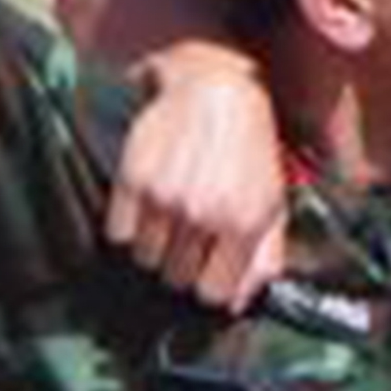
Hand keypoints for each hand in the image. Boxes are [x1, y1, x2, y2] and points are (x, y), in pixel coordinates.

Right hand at [109, 52, 294, 311]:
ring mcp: (165, 197)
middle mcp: (203, 213)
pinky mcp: (132, 178)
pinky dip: (128, 227)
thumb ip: (263, 257)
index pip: (212, 294)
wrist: (213, 86)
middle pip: (176, 279)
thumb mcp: (272, 200)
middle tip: (189, 236)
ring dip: (155, 247)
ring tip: (168, 219)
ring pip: (145, 260)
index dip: (209, 284)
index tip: (207, 269)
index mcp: (243, 222)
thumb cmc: (248, 148)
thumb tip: (238, 304)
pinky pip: (118, 234)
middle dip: (183, 264)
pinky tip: (146, 206)